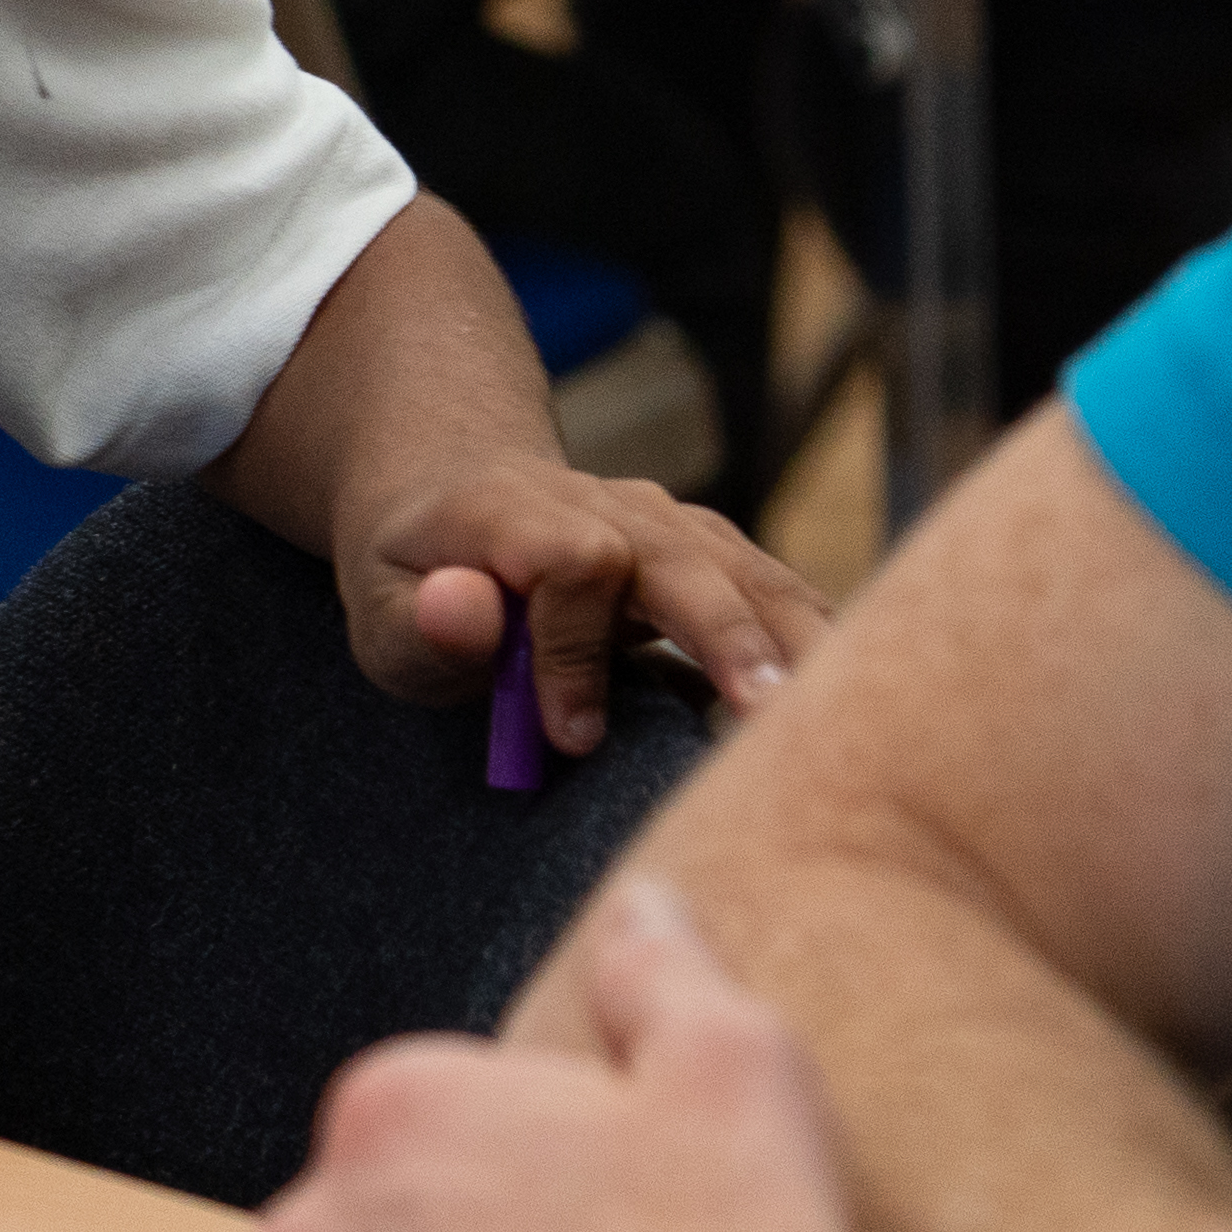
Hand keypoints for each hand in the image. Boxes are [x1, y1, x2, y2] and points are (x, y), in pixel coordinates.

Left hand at [345, 461, 830, 755]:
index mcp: (518, 512)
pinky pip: (773, 593)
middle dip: (728, 635)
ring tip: (837, 719)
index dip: (577, 647)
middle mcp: (612, 508)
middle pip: (689, 559)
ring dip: (794, 641)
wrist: (462, 497)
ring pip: (748, 571)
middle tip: (762, 714)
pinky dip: (812, 643)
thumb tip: (464, 612)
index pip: (577, 558)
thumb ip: (423, 620)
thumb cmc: (423, 579)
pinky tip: (847, 706)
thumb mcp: (385, 608)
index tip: (567, 734)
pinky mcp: (712, 557)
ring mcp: (672, 526)